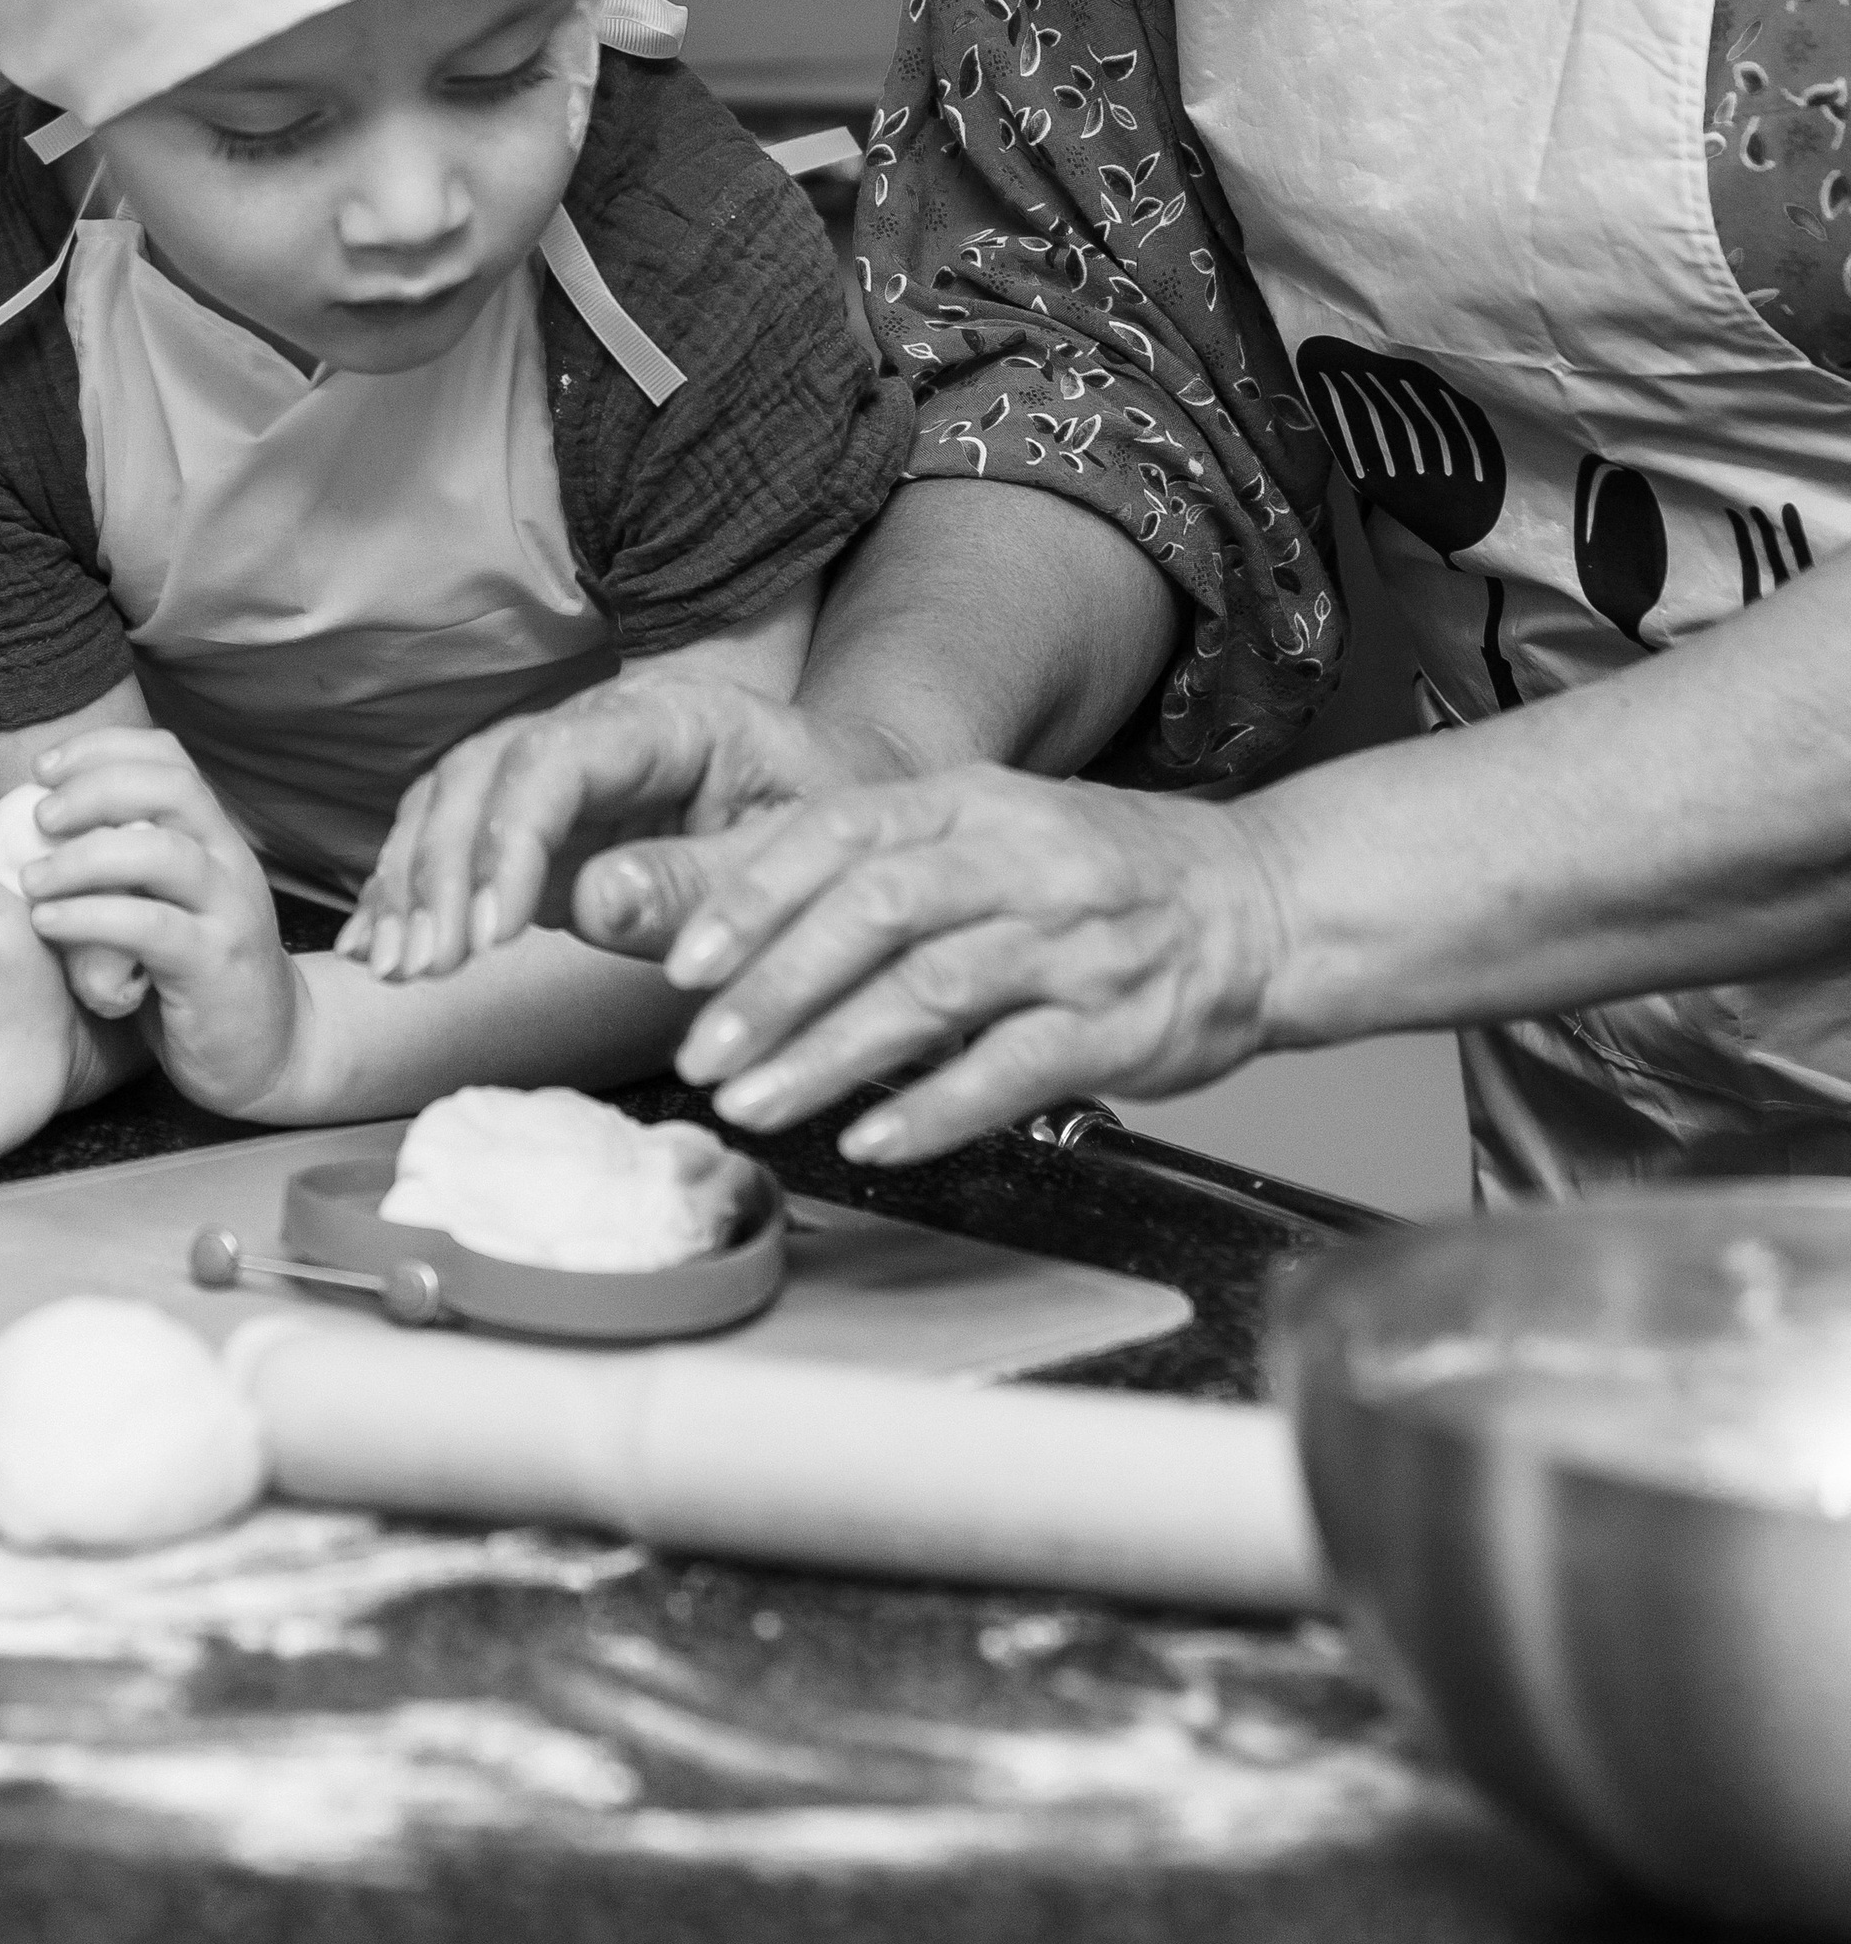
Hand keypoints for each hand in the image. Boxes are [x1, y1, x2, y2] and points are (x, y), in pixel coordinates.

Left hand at [20, 727, 302, 1119]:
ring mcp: (229, 912)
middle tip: (40, 816)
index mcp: (213, 837)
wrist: (271, 1050)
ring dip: (84, 856)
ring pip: (162, 853)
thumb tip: (33, 829)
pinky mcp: (215, 966)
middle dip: (94, 788)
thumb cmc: (196, 975)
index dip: (103, 748)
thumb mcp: (169, 903)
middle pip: (170, 788)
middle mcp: (229, 861)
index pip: (169, 757)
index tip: (45, 767)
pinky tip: (49, 922)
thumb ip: (127, 864)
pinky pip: (151, 927)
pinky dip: (92, 917)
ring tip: (32, 880)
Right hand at [337, 676, 911, 981]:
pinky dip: (410, 888)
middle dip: (440, 867)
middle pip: (483, 769)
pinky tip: (377, 948)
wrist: (854, 811)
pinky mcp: (546, 824)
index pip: (555, 757)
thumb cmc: (841, 834)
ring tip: (395, 967)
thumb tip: (590, 903)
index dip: (509, 839)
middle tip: (424, 966)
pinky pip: (458, 836)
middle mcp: (600, 728)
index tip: (491, 935)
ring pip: (454, 795)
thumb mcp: (798, 861)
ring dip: (412, 880)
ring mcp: (564, 772)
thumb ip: (704, 883)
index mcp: (671, 719)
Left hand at [624, 765, 1287, 1165]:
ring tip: (757, 1106)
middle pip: (876, 912)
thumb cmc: (1095, 875)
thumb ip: (867, 865)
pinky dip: (933, 1108)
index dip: (753, 898)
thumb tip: (719, 910)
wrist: (1259, 905)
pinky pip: (1011, 1067)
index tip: (684, 963)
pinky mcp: (1116, 1023)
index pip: (840, 833)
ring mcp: (1071, 941)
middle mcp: (1019, 859)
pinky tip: (871, 1141)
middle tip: (701, 1054)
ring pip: (932, 991)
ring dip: (830, 1055)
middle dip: (774, 988)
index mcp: (970, 803)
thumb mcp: (983, 832)